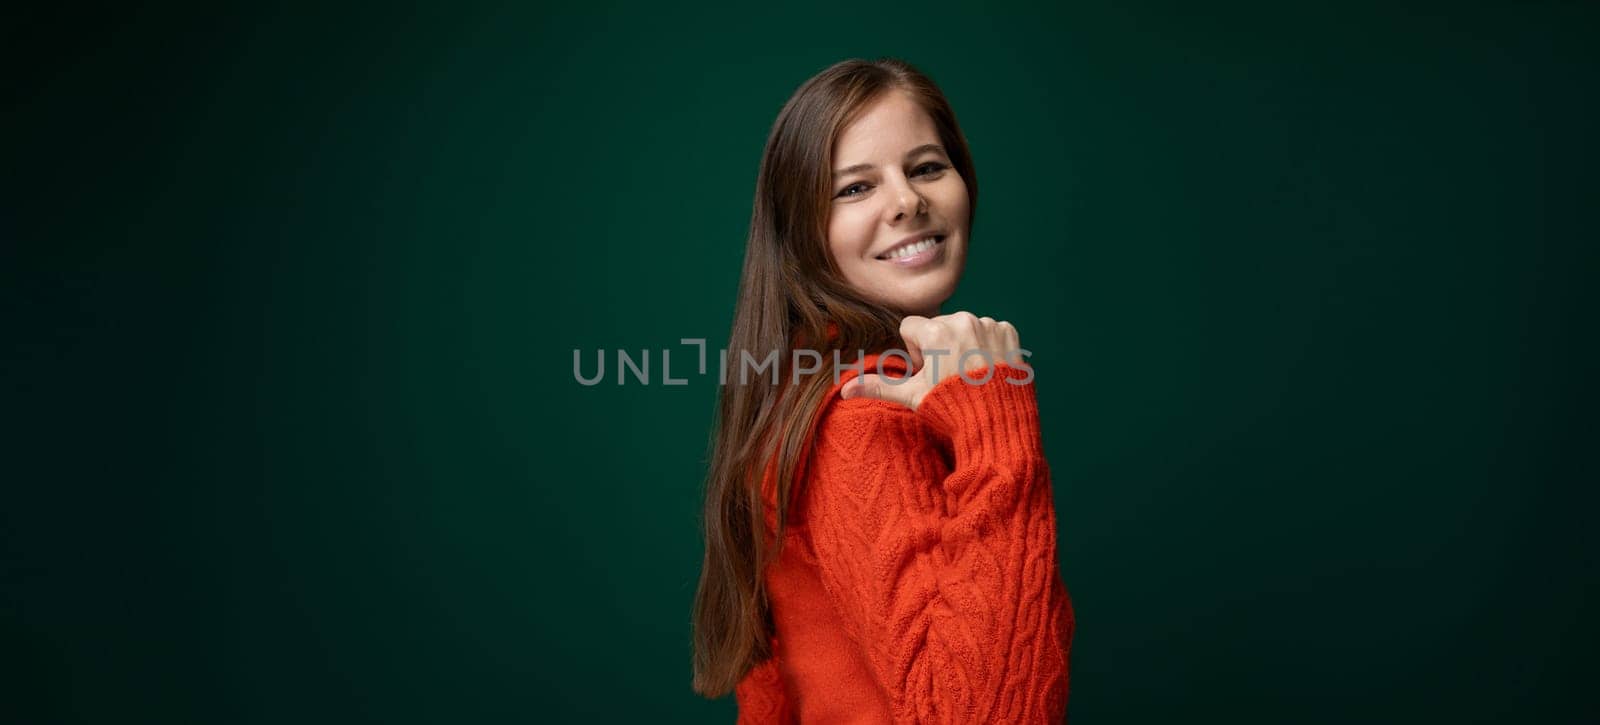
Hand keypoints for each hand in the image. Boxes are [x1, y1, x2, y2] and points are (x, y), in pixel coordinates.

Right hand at [839, 311, 1022, 410]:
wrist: (998, 425)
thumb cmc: (952, 410)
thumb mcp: (913, 396)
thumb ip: (878, 386)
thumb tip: (844, 391)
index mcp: (935, 331)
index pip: (911, 327)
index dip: (915, 352)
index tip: (928, 373)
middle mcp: (962, 320)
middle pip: (939, 326)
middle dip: (940, 347)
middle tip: (949, 378)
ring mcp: (988, 325)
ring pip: (965, 327)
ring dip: (964, 345)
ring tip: (971, 376)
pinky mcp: (1008, 332)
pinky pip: (991, 331)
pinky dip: (988, 346)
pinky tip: (989, 370)